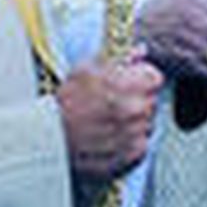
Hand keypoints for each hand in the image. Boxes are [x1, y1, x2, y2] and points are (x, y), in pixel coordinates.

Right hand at [55, 54, 160, 177]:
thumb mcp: (85, 69)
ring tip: (107, 121)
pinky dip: (129, 141)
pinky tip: (109, 137)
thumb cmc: (63, 104)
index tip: (131, 81)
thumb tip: (139, 51)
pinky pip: (141, 143)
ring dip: (133, 121)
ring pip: (146, 123)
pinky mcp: (133, 155)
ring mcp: (136, 134)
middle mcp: (137, 110)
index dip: (142, 77)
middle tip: (112, 102)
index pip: (155, 78)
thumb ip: (117, 58)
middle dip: (137, 98)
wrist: (51, 139)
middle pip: (151, 100)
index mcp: (128, 85)